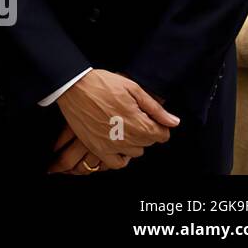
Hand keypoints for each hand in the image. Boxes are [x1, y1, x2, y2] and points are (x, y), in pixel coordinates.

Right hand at [51, 69, 178, 170]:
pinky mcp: (97, 148)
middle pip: (149, 143)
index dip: (158, 124)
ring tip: (123, 125)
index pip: (163, 135)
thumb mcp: (132, 88)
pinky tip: (118, 143)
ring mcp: (112, 146)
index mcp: (140, 124)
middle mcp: (128, 139)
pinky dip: (121, 156)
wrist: (73, 86)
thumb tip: (174, 122)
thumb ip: (155, 108)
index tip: (149, 116)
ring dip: (133, 141)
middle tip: (132, 116)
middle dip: (146, 130)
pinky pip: (117, 163)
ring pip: (136, 152)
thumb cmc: (103, 84)